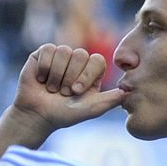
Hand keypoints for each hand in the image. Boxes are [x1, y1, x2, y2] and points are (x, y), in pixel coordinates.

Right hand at [6, 44, 126, 139]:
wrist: (37, 115)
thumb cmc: (64, 114)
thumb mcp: (91, 109)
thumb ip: (110, 100)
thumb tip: (129, 91)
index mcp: (92, 72)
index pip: (97, 60)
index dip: (86, 74)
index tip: (77, 91)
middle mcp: (77, 61)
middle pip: (80, 54)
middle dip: (70, 77)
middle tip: (63, 92)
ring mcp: (60, 56)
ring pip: (64, 51)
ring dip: (56, 75)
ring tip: (51, 88)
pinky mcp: (43, 53)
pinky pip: (48, 50)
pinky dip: (44, 68)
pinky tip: (41, 79)